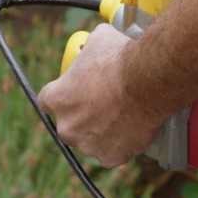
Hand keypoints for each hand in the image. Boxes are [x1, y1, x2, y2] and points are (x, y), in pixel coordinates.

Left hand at [37, 24, 164, 166]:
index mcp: (58, 99)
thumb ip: (89, 51)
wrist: (150, 82)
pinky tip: (131, 131)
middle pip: (69, 125)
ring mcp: (88, 144)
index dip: (63, 97)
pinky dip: (121, 145)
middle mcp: (67, 126)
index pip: (48, 101)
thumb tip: (94, 44)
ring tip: (123, 116)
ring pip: (91, 141)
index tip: (74, 94)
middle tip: (103, 106)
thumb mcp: (98, 40)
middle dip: (83, 118)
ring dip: (102, 132)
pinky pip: (113, 154)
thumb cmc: (122, 59)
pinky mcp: (111, 157)